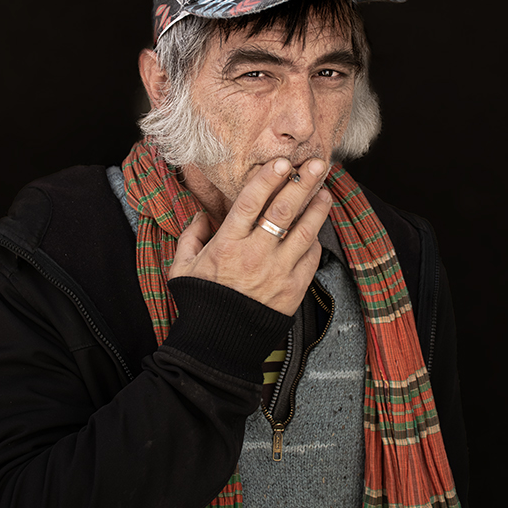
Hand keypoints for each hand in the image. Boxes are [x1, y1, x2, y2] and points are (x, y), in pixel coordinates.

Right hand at [169, 158, 331, 315]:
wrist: (219, 344)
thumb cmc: (201, 303)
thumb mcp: (183, 268)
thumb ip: (190, 237)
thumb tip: (201, 216)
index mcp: (227, 245)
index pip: (251, 203)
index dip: (268, 179)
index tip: (281, 162)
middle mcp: (255, 255)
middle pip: (283, 211)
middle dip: (302, 183)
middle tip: (316, 164)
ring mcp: (277, 273)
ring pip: (304, 232)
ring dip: (317, 208)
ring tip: (324, 190)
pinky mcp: (293, 289)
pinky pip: (310, 258)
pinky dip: (315, 240)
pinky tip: (316, 228)